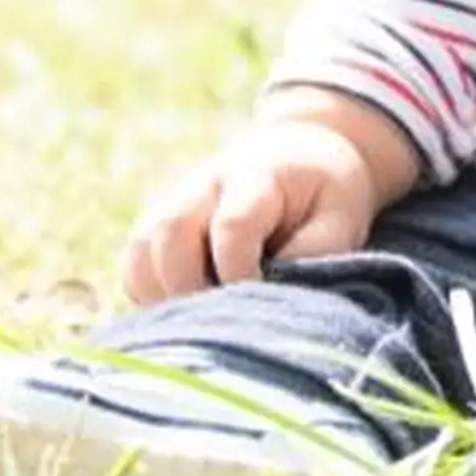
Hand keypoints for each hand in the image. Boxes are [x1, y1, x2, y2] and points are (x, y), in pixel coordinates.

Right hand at [121, 95, 420, 305]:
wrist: (300, 149)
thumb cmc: (325, 192)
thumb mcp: (340, 216)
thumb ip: (313, 255)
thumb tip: (275, 302)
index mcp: (257, 175)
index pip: (233, 225)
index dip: (239, 274)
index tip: (257, 312)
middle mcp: (204, 184)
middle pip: (171, 233)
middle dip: (189, 288)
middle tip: (221, 326)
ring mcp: (174, 201)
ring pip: (141, 251)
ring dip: (162, 296)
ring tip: (200, 326)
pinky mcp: (158, 224)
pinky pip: (134, 267)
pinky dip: (149, 297)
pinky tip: (184, 316)